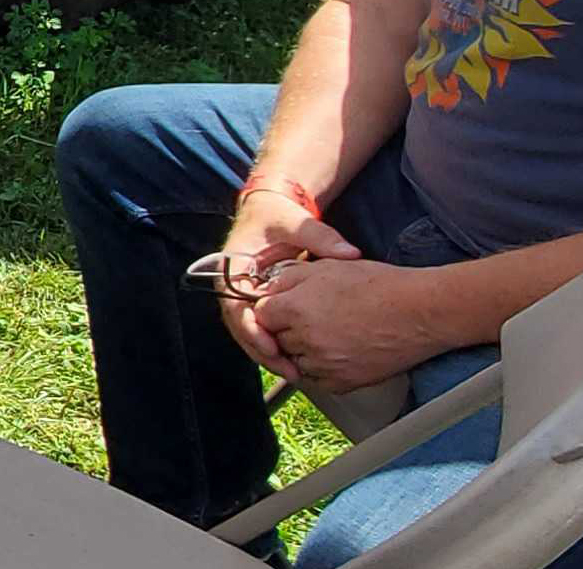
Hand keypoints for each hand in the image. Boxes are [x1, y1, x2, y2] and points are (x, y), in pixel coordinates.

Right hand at [216, 189, 362, 381]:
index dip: (253, 330)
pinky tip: (294, 360)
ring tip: (295, 373)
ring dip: (269, 354)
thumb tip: (350, 254)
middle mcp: (232, 285)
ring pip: (250, 334)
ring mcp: (243, 296)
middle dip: (263, 352)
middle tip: (289, 370)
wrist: (269, 209)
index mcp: (233, 266)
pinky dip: (274, 345)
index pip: (235, 307)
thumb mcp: (295, 222)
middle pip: (241, 328)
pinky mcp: (256, 302)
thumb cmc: (278, 215)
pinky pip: (261, 329)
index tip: (273, 346)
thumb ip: (320, 237)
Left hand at [252, 258, 451, 393]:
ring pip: (297, 360)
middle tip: (315, 314)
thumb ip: (290, 279)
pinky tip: (343, 346)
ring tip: (333, 329)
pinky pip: (318, 378)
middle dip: (289, 327)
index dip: (275, 306)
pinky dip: (323, 366)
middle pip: (278, 339)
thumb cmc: (379, 286)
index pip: (262, 315)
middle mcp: (306, 341)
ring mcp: (324, 366)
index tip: (286, 304)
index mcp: (297, 309)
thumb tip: (271, 290)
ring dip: (305, 348)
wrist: (418, 312)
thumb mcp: (327, 267)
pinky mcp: (341, 384)